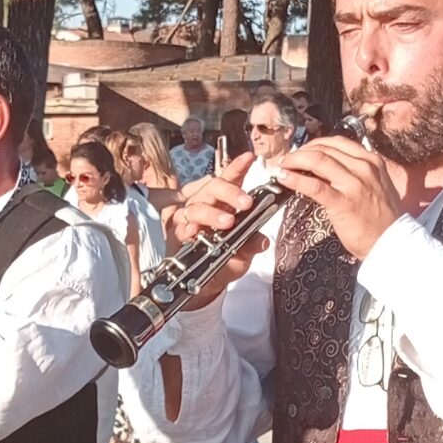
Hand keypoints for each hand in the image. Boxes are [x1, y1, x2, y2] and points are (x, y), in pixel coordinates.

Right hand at [163, 155, 265, 308]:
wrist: (202, 284)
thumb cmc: (223, 262)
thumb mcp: (243, 255)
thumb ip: (251, 245)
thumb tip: (264, 240)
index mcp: (224, 204)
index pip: (230, 180)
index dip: (238, 167)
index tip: (249, 158)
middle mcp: (206, 205)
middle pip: (214, 187)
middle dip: (230, 192)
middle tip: (246, 202)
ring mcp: (191, 218)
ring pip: (197, 206)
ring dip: (213, 213)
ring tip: (228, 222)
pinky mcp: (178, 233)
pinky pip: (182, 226)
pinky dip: (191, 228)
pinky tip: (198, 232)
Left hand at [274, 135, 405, 262]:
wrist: (392, 242)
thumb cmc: (381, 218)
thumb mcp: (373, 185)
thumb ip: (353, 172)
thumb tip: (322, 168)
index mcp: (371, 161)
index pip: (336, 142)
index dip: (313, 144)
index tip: (301, 151)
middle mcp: (364, 168)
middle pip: (324, 149)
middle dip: (300, 152)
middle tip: (287, 160)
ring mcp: (354, 184)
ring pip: (317, 160)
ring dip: (294, 161)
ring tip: (282, 166)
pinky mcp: (343, 203)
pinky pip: (314, 185)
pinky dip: (295, 179)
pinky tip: (283, 178)